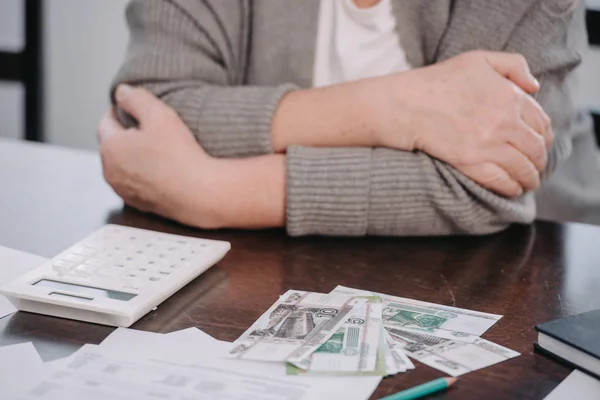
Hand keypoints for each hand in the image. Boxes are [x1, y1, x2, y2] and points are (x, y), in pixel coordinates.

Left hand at [98, 85, 211, 221]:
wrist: (198, 193)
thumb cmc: (179, 156)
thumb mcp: (159, 115)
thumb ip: (136, 98)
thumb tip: (122, 92)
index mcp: (110, 147)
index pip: (106, 121)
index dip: (120, 110)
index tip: (133, 107)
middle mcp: (110, 171)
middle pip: (113, 145)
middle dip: (127, 134)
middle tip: (151, 128)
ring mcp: (123, 190)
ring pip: (124, 165)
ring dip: (135, 156)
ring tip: (159, 150)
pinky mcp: (138, 204)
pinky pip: (136, 182)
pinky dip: (145, 174)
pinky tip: (164, 170)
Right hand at [372, 51, 552, 196]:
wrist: (406, 104)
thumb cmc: (438, 80)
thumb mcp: (479, 60)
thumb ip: (513, 66)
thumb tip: (534, 87)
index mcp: (510, 96)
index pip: (541, 123)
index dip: (543, 137)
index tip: (539, 144)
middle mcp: (505, 121)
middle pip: (535, 148)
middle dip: (539, 161)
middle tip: (535, 167)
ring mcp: (489, 144)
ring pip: (523, 168)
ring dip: (529, 178)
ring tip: (528, 182)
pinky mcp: (472, 162)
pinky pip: (502, 180)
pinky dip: (511, 187)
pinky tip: (512, 189)